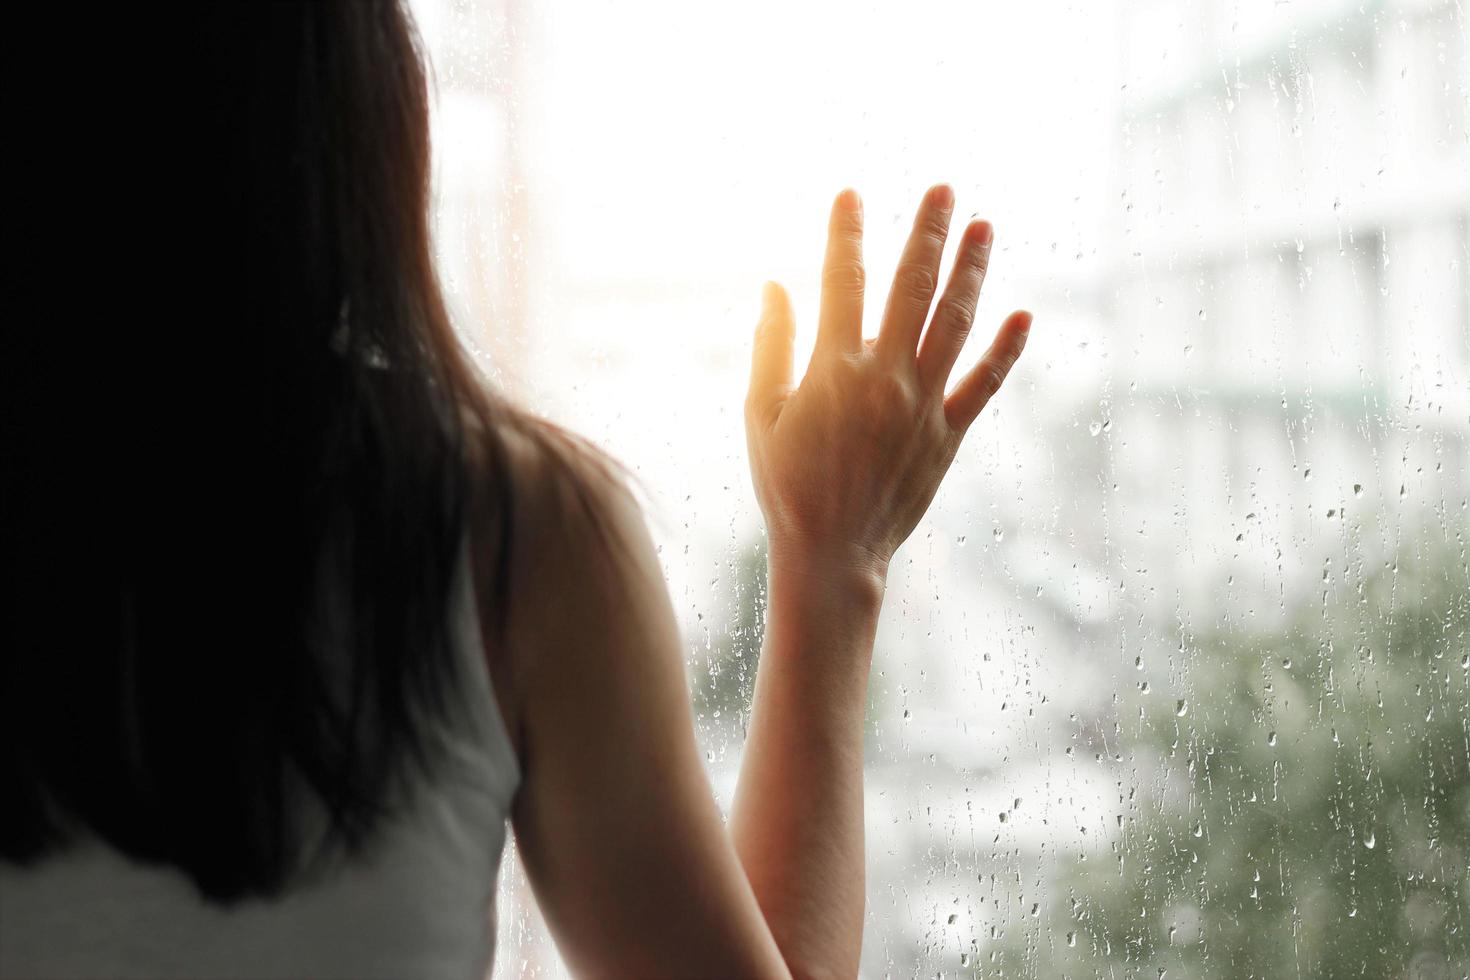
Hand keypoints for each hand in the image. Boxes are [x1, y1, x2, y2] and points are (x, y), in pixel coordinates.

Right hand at [745, 185, 1031, 580]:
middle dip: (927, 232)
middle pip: (911, 288)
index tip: (853, 194)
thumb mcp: (760, 415)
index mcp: (833, 370)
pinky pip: (984, 384)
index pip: (841, 282)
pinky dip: (1006, 349)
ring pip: (955, 323)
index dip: (847, 233)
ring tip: (984, 227)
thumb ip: (770, 346)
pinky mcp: (948, 434)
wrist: (831, 552)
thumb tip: (774, 285)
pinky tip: (1023, 314)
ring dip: (971, 271)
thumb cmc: (786, 485)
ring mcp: (923, 405)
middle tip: (943, 189)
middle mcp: (884, 378)